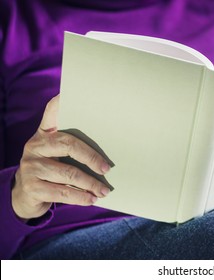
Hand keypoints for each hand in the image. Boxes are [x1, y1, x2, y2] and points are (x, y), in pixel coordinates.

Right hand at [12, 96, 111, 220]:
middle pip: (68, 144)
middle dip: (92, 157)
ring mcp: (30, 166)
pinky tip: (91, 199)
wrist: (26, 195)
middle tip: (107, 168)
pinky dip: (80, 197)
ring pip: (68, 173)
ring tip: (105, 190)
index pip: (52, 112)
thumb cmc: (52, 169)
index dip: (62, 101)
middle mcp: (34, 146)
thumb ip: (74, 144)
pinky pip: (61, 192)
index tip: (72, 91)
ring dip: (90, 183)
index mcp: (44, 133)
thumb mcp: (57, 153)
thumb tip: (109, 143)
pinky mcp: (31, 187)